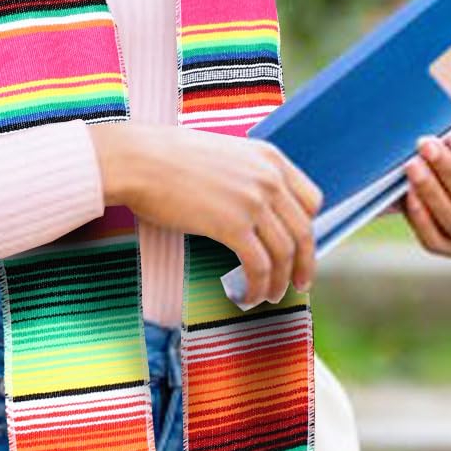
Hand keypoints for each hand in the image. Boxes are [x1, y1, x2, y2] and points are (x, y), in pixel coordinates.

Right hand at [88, 123, 321, 303]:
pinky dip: (257, 287)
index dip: (307, 229)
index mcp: (270, 157)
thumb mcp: (223, 154)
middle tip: (298, 284)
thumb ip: (247, 174)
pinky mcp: (233, 225)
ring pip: (284, 254)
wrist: (139, 160)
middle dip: (304, 264)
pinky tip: (246, 296)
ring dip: (279, 282)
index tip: (299, 249)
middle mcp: (269, 178)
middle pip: (303, 232)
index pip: (312, 200)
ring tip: (267, 296)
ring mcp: (254, 201)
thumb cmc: (168, 157)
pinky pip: (258, 266)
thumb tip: (253, 207)